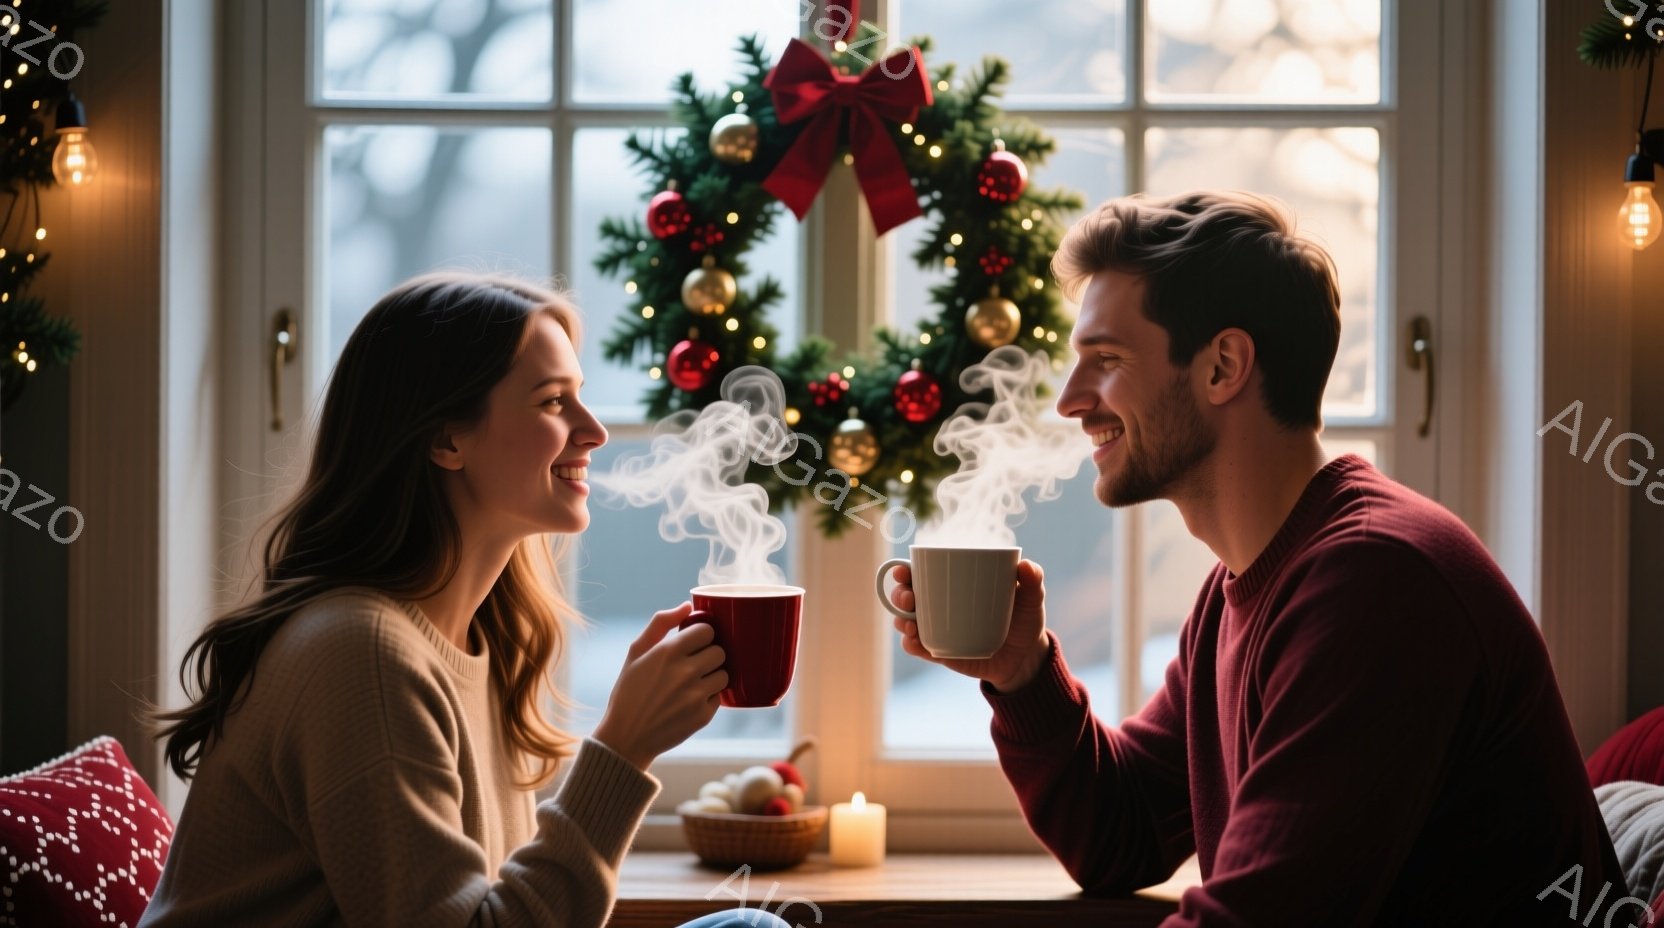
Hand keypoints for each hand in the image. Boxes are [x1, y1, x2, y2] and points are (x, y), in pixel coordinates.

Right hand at [592, 602, 727, 770]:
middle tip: (694, 664)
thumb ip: (660, 623)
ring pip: (724, 674)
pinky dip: (709, 697)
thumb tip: (687, 605)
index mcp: (668, 652)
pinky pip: (719, 697)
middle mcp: (685, 672)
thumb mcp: (635, 653)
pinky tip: (690, 701)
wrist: (626, 737)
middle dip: (709, 655)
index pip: (707, 630)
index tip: (694, 643)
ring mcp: (696, 696)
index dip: (702, 636)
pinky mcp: (703, 717)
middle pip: (720, 651)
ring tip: (694, 683)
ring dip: (713, 676)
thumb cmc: (629, 691)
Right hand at [888, 559, 1050, 692]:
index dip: (905, 570)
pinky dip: (911, 645)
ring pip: (906, 621)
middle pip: (907, 596)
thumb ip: (1033, 580)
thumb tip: (1026, 565)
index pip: (922, 573)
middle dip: (899, 595)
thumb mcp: (1032, 600)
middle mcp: (938, 605)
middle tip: (909, 598)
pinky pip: (919, 648)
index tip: (902, 570)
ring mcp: (937, 629)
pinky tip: (914, 642)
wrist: (1025, 657)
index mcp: (953, 584)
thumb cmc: (1024, 619)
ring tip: (910, 624)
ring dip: (900, 620)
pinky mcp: (941, 652)